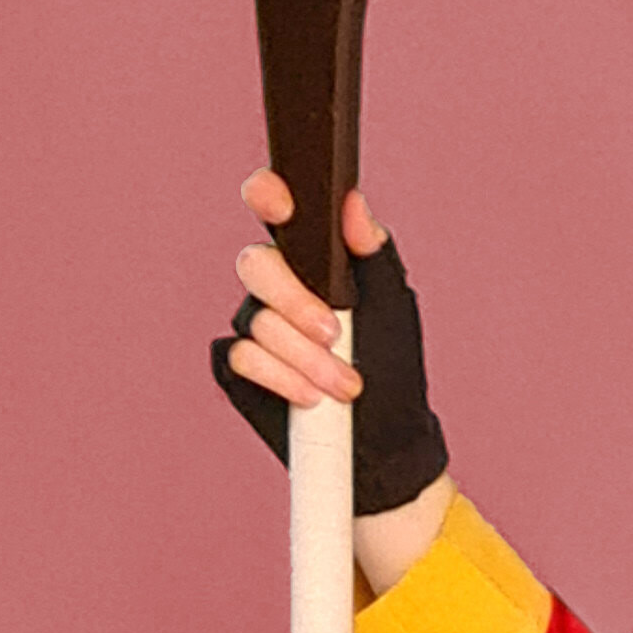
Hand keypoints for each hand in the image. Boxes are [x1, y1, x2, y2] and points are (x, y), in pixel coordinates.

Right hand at [212, 170, 450, 518]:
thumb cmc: (393, 364)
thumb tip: (354, 203)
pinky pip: (238, 356)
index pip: (275, 209)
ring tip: (344, 385)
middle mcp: (276, 284)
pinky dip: (278, 377)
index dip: (267, 195)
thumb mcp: (394, 305)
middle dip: (295, 302)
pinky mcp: (237, 364)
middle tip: (334, 333)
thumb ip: (374, 253)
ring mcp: (254, 324)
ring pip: (254, 320)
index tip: (281, 205)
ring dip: (303, 357)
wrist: (384, 437)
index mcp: (312, 258)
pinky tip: (309, 396)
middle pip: (254, 265)